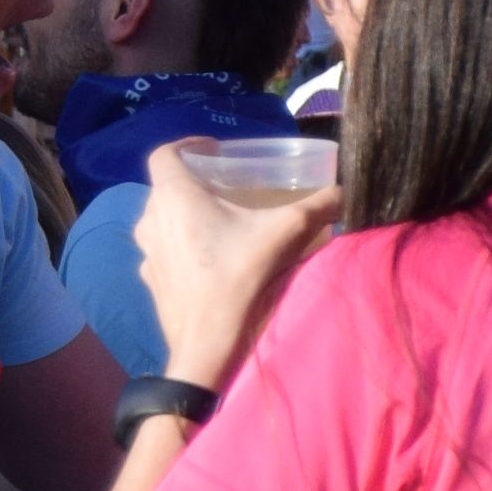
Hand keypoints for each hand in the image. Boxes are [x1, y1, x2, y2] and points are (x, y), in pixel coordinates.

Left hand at [137, 170, 339, 393]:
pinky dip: (182, 246)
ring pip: (163, 219)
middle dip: (195, 183)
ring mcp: (147, 252)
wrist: (207, 344)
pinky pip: (165, 250)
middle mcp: (151, 218)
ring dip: (187, 216)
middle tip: (227, 189)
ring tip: (220, 225)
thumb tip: (344, 192)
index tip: (215, 152)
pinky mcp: (150, 280)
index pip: (165, 153)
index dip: (188, 146)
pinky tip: (209, 261)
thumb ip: (316, 207)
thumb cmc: (238, 279)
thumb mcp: (283, 234)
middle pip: (167, 187)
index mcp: (174, 195)